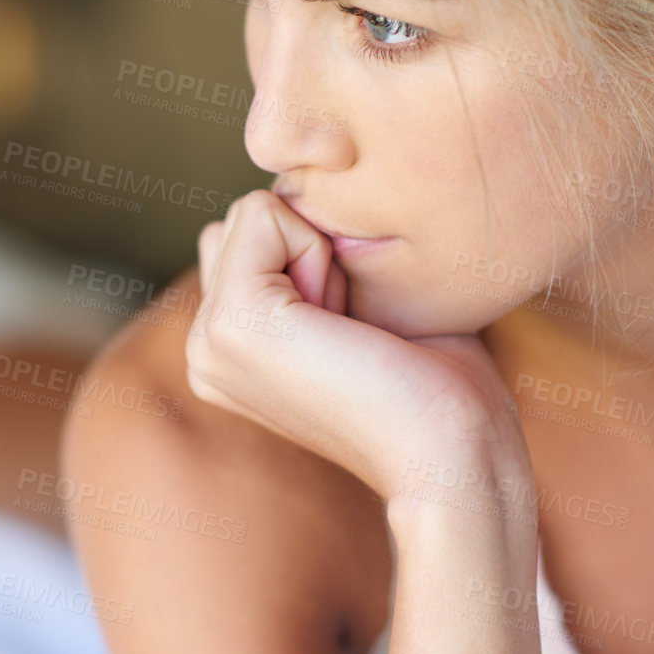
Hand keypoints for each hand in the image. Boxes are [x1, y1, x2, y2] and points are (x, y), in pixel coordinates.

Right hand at [187, 190, 528, 500]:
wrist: (451, 453)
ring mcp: (207, 340)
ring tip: (349, 330)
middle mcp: (202, 347)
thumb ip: (309, 263)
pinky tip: (343, 323)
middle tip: (353, 330)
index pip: (247, 233)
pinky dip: (317, 249)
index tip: (354, 329)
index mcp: (225, 349)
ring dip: (317, 251)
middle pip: (244, 218)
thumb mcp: (355, 307)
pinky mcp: (232, 323)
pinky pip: (264, 214)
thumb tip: (288, 200)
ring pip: (252, 211)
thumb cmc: (436, 384)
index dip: (316, 253)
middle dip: (311, 247)